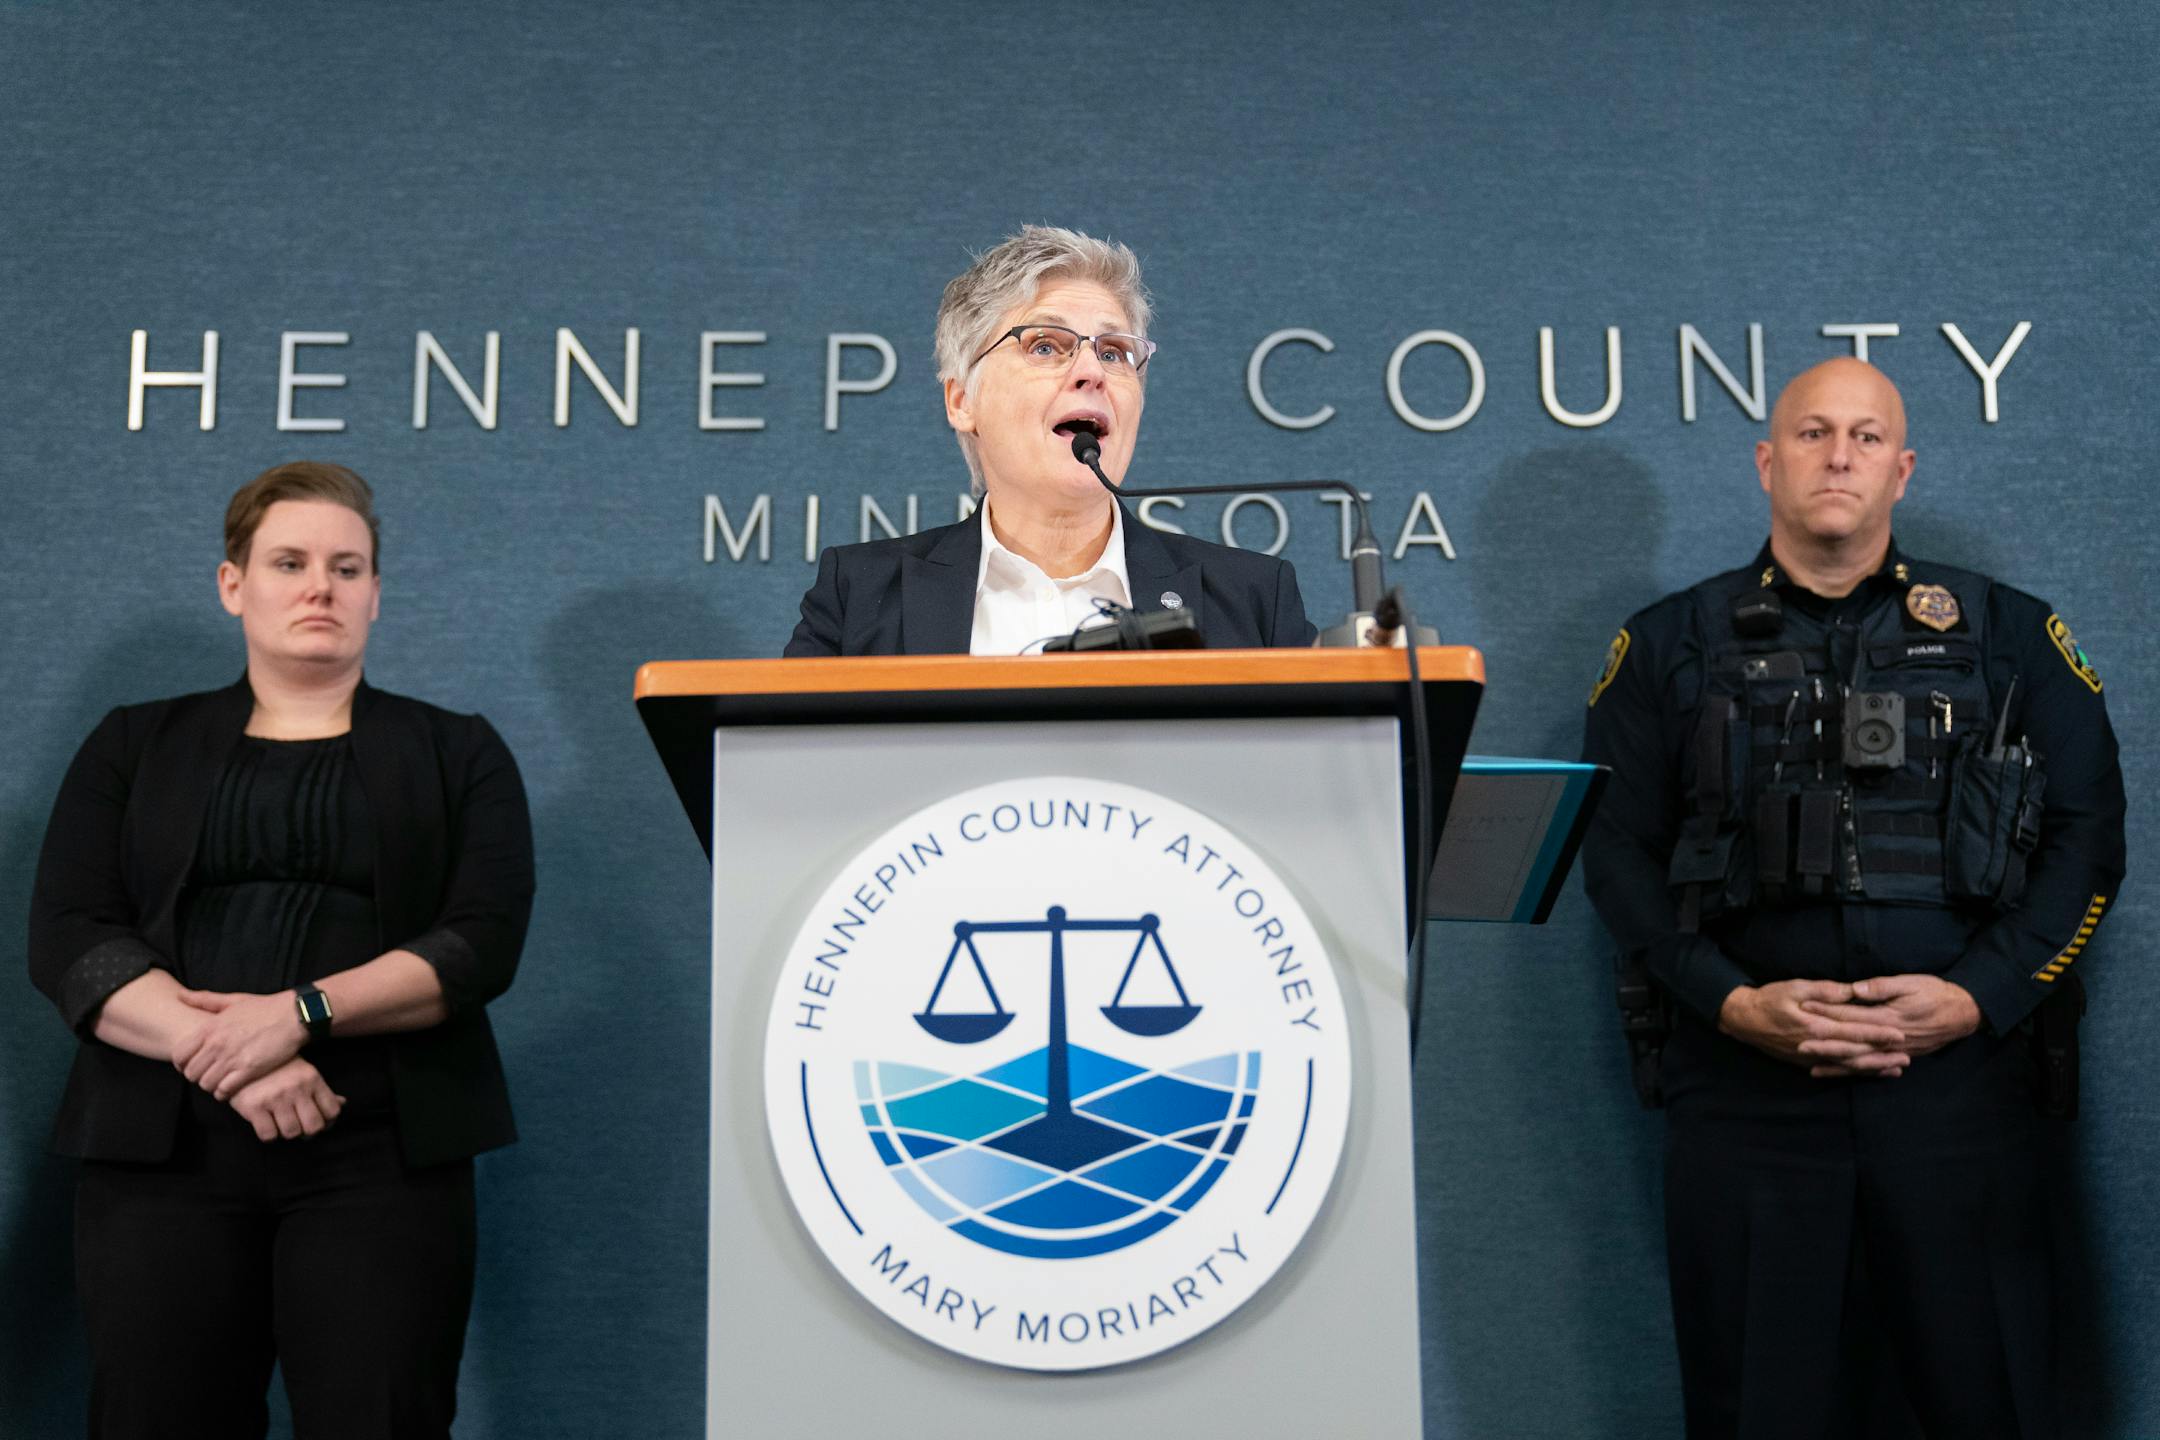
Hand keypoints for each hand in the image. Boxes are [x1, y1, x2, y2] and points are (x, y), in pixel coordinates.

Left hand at [171, 989, 308, 1100]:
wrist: (294, 1015)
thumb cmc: (264, 1008)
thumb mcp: (233, 1000)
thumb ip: (205, 999)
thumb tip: (180, 995)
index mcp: (210, 1028)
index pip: (180, 1055)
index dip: (182, 1064)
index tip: (192, 1065)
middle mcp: (217, 1044)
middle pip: (191, 1073)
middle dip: (196, 1076)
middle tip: (207, 1074)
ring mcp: (232, 1058)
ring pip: (206, 1083)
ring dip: (210, 1085)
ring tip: (219, 1082)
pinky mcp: (249, 1070)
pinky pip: (224, 1090)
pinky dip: (223, 1093)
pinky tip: (229, 1088)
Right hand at [228, 1056, 344, 1141]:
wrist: (241, 1056)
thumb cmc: (277, 1067)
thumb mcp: (303, 1072)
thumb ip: (322, 1091)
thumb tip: (342, 1104)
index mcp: (312, 1079)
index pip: (332, 1112)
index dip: (327, 1122)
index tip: (317, 1121)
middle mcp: (296, 1089)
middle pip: (314, 1127)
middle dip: (308, 1132)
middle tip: (299, 1126)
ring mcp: (275, 1098)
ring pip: (292, 1133)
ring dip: (287, 1132)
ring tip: (281, 1123)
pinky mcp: (254, 1107)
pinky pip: (268, 1136)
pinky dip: (269, 1135)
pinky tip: (266, 1124)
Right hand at [1718, 979, 1910, 1078]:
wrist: (1744, 1020)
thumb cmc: (1769, 999)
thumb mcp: (1796, 987)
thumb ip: (1825, 991)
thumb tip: (1852, 991)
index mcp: (1816, 1027)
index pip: (1853, 1032)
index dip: (1877, 1033)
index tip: (1899, 1034)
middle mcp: (1816, 1047)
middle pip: (1855, 1054)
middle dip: (1882, 1055)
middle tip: (1907, 1055)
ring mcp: (1812, 1058)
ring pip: (1848, 1066)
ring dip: (1874, 1068)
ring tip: (1897, 1068)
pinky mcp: (1807, 1063)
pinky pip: (1837, 1070)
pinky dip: (1856, 1072)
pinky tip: (1872, 1073)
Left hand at [1802, 974, 1980, 1064]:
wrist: (1963, 1013)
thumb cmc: (1936, 993)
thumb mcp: (1911, 983)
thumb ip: (1882, 987)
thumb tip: (1856, 989)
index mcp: (1889, 1018)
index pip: (1851, 1015)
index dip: (1827, 1011)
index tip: (1805, 1007)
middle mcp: (1889, 1039)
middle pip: (1852, 1042)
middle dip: (1825, 1043)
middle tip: (1799, 1042)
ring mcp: (1894, 1050)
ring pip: (1860, 1060)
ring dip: (1835, 1062)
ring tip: (1810, 1064)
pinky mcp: (1898, 1055)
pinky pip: (1871, 1067)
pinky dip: (1852, 1071)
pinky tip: (1834, 1073)